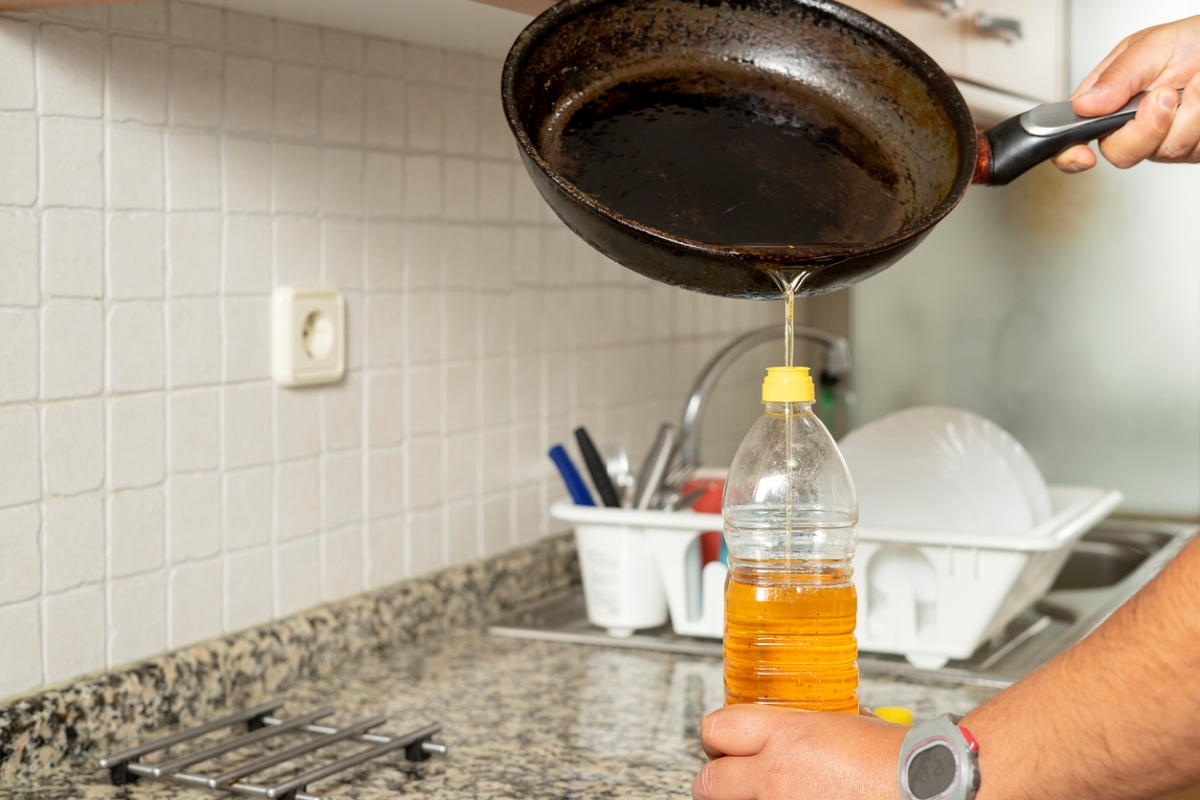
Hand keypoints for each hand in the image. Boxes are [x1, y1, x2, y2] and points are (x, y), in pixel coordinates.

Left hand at [692, 704, 908, 799]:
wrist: (925, 787)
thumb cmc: (896, 759)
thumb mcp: (839, 721)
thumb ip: (802, 726)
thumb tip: (791, 729)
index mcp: (784, 738)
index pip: (715, 729)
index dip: (716, 736)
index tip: (722, 741)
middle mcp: (774, 779)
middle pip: (707, 782)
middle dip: (716, 779)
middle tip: (728, 777)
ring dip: (744, 798)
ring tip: (767, 791)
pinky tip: (793, 799)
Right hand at [1053, 15, 1199, 172]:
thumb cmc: (1195, 40)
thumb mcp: (1152, 46)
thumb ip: (1116, 76)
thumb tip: (1083, 105)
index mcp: (1107, 97)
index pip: (1074, 132)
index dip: (1070, 151)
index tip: (1082, 155)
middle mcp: (1130, 123)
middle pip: (1119, 153)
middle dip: (1147, 127)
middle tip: (1165, 95)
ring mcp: (1161, 138)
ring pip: (1162, 151)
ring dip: (1187, 115)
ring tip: (1194, 86)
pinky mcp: (1189, 147)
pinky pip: (1190, 148)